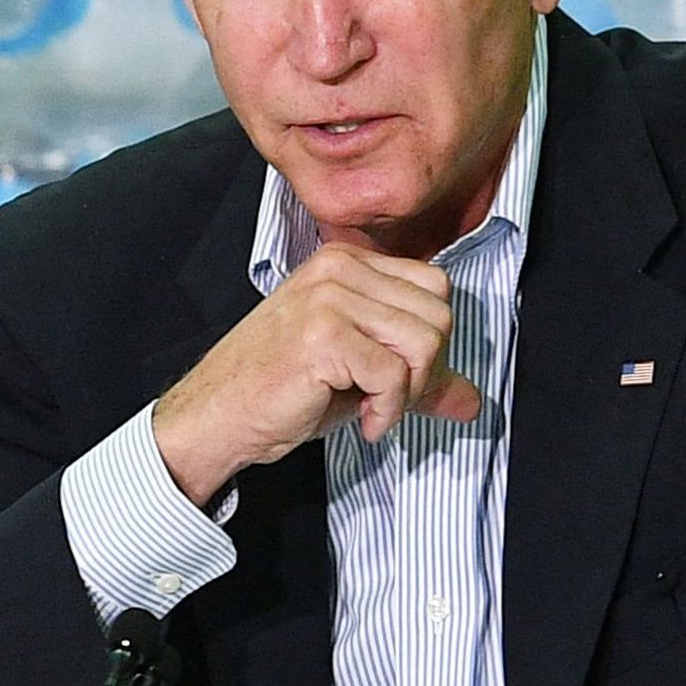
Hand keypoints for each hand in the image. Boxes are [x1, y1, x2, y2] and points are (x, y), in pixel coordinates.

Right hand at [148, 238, 485, 506]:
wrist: (214, 417)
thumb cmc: (273, 391)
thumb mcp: (356, 373)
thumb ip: (414, 375)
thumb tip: (471, 400)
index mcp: (343, 263)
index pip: (434, 285)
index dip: (430, 339)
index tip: (402, 376)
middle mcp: (336, 270)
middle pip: (438, 313)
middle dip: (425, 370)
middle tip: (389, 399)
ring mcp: (328, 300)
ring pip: (425, 341)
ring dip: (409, 392)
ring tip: (376, 409)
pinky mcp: (324, 337)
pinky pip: (395, 375)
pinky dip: (389, 411)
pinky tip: (363, 422)